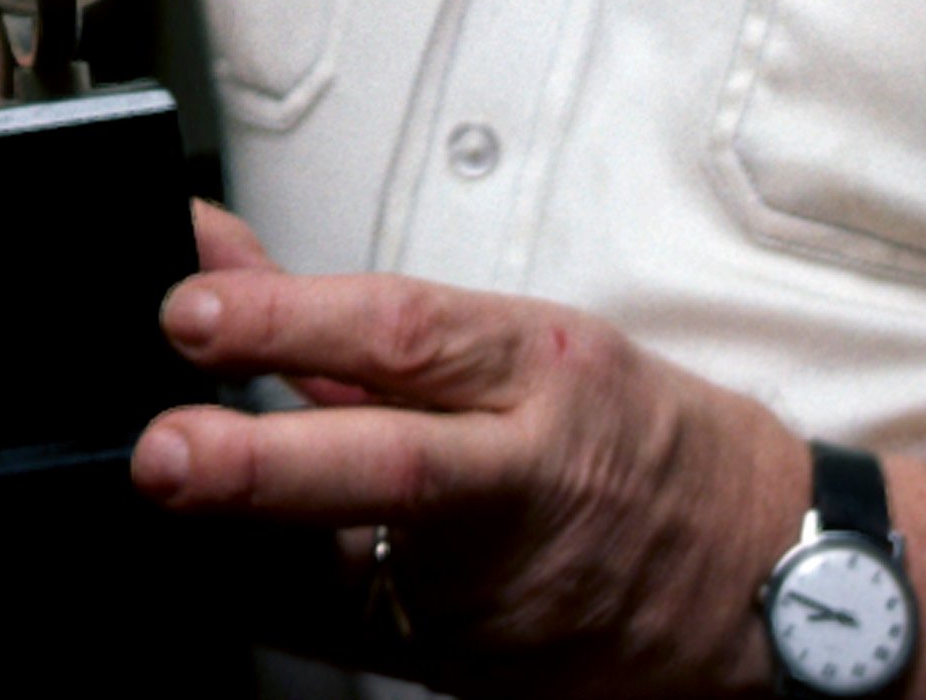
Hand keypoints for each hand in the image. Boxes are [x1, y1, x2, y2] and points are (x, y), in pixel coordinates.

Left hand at [127, 235, 806, 695]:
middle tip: (162, 454)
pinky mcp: (491, 672)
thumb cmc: (634, 441)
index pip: (406, 332)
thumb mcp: (516, 343)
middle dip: (266, 464)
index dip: (292, 320)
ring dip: (250, 547)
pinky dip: (283, 605)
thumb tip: (210, 267)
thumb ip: (348, 321)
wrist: (762, 577)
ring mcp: (513, 591)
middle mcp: (532, 477)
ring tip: (166, 517)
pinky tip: (214, 572)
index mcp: (542, 369)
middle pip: (396, 467)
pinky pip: (363, 641)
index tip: (191, 312)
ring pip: (362, 576)